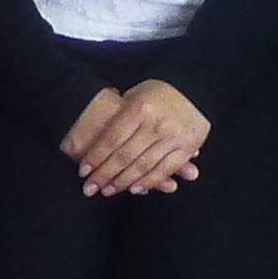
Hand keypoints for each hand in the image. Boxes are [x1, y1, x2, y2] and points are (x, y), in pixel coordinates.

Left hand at [67, 79, 209, 196]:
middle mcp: (156, 124)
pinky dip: (149, 182)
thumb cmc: (158, 92)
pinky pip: (165, 169)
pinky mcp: (188, 147)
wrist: (194, 88)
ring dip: (123, 182)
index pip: (112, 139)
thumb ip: (119, 116)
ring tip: (107, 191)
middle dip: (104, 175)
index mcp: (139, 109)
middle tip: (90, 188)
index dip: (96, 157)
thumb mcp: (135, 95)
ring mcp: (173, 137)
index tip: (83, 171)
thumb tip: (98, 141)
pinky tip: (134, 189)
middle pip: (125, 156)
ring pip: (143, 166)